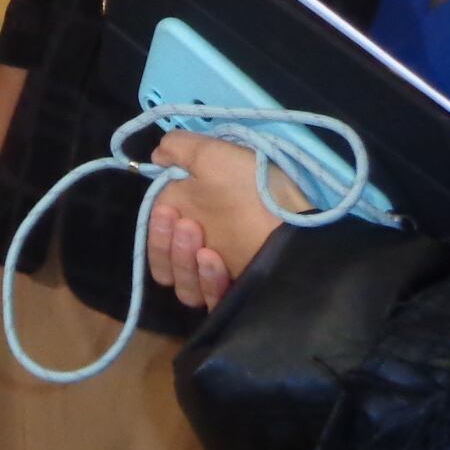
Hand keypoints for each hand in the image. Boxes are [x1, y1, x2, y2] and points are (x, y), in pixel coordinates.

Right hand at [145, 131, 300, 309]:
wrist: (294, 223)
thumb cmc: (251, 187)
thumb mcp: (214, 155)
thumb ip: (179, 148)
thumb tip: (156, 155)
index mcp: (191, 218)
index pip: (156, 239)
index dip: (156, 230)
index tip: (167, 213)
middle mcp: (199, 249)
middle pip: (164, 266)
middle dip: (167, 246)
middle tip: (188, 226)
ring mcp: (217, 274)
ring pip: (182, 287)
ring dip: (185, 265)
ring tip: (207, 248)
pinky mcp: (233, 293)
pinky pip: (207, 300)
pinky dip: (207, 282)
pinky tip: (216, 261)